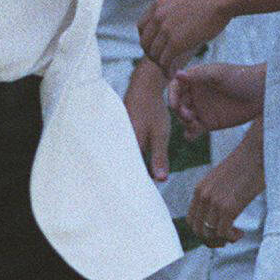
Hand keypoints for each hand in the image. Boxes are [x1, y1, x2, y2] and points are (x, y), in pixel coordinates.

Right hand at [124, 59, 170, 182]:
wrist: (144, 86)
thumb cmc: (153, 109)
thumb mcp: (160, 134)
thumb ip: (159, 158)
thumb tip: (161, 180)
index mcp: (128, 144)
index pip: (132, 171)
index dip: (140, 182)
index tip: (148, 193)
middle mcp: (118, 142)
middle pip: (126, 166)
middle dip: (137, 175)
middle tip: (145, 188)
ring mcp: (117, 136)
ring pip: (126, 157)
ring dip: (135, 165)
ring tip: (142, 176)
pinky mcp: (119, 132)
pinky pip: (125, 149)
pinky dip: (132, 155)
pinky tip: (138, 160)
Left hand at [139, 0, 228, 75]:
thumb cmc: (209, 1)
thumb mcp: (181, 3)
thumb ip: (171, 14)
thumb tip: (171, 28)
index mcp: (158, 5)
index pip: (141, 27)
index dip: (147, 40)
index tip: (155, 48)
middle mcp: (158, 17)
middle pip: (145, 42)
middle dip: (152, 54)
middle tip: (161, 62)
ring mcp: (165, 30)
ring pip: (154, 54)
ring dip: (160, 65)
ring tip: (168, 69)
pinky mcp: (176, 42)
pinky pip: (164, 61)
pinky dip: (166, 70)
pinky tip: (171, 74)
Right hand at [166, 62, 263, 138]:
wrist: (262, 93)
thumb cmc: (241, 77)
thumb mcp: (219, 74)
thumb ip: (198, 75)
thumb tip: (177, 74)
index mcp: (195, 80)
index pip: (175, 87)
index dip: (171, 96)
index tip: (173, 104)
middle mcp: (195, 95)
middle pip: (177, 105)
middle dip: (179, 111)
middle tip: (189, 115)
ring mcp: (201, 110)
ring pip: (183, 119)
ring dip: (184, 123)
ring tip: (195, 124)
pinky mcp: (209, 124)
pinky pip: (193, 131)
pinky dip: (190, 134)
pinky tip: (194, 133)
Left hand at [186, 134, 261, 245]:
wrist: (257, 152)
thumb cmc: (245, 165)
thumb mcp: (221, 179)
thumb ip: (214, 194)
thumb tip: (217, 215)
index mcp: (200, 189)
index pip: (191, 220)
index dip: (202, 232)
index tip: (215, 234)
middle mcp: (203, 196)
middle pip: (198, 230)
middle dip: (211, 240)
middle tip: (225, 240)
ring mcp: (215, 201)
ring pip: (211, 233)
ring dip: (223, 240)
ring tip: (235, 235)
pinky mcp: (229, 206)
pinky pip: (224, 232)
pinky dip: (232, 237)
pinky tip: (240, 233)